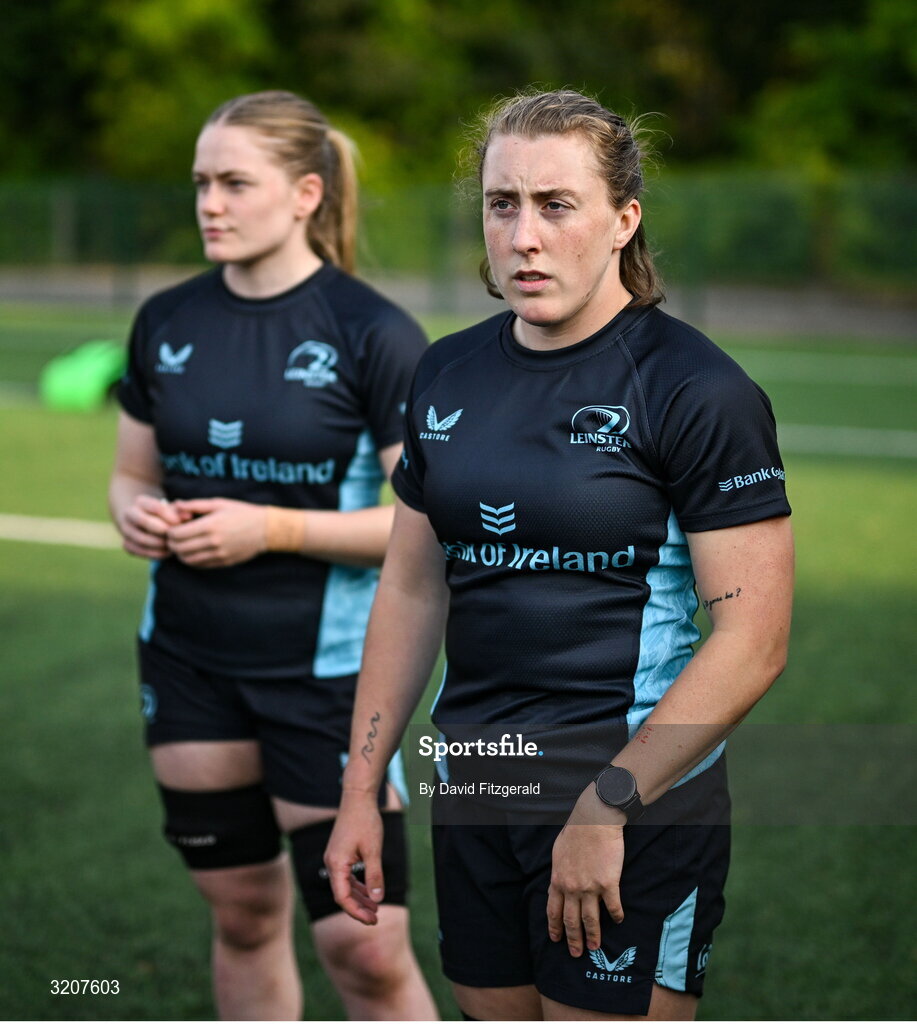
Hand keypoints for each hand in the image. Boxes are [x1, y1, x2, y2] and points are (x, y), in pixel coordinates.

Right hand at [118, 495, 189, 559]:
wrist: (146, 523)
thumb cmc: (165, 515)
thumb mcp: (172, 510)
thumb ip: (180, 512)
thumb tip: (188, 517)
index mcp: (140, 501)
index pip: (154, 507)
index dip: (168, 516)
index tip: (179, 523)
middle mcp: (129, 514)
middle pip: (144, 521)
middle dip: (162, 530)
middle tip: (174, 536)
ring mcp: (125, 530)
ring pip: (141, 539)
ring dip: (160, 544)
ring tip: (173, 545)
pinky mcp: (126, 544)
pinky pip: (140, 551)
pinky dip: (155, 553)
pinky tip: (167, 552)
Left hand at [167, 498, 267, 567]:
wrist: (265, 529)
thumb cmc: (241, 512)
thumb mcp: (219, 503)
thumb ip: (195, 505)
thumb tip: (175, 505)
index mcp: (210, 525)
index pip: (177, 534)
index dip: (169, 532)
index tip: (172, 527)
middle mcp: (213, 542)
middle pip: (179, 548)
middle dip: (172, 543)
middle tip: (173, 538)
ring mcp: (218, 554)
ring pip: (187, 560)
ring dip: (180, 553)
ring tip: (182, 545)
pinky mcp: (223, 562)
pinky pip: (200, 565)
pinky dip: (191, 560)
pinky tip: (193, 551)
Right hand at [324, 791, 384, 924]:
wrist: (358, 798)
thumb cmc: (365, 821)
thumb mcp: (373, 850)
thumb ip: (374, 876)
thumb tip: (377, 899)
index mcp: (336, 864)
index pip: (342, 897)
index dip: (356, 912)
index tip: (372, 920)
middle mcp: (331, 863)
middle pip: (342, 895)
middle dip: (359, 908)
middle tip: (376, 919)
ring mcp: (334, 859)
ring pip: (345, 886)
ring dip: (359, 898)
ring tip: (375, 910)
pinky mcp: (340, 854)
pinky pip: (347, 877)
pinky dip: (357, 886)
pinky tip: (369, 893)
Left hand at [546, 786, 625, 956]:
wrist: (594, 821)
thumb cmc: (576, 832)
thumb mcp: (558, 853)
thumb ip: (558, 872)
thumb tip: (557, 883)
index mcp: (558, 880)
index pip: (553, 911)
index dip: (554, 927)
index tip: (556, 940)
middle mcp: (572, 888)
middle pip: (571, 920)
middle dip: (573, 939)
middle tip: (576, 953)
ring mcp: (590, 887)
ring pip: (590, 919)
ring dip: (593, 935)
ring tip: (595, 947)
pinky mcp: (608, 883)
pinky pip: (613, 906)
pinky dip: (616, 915)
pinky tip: (618, 920)